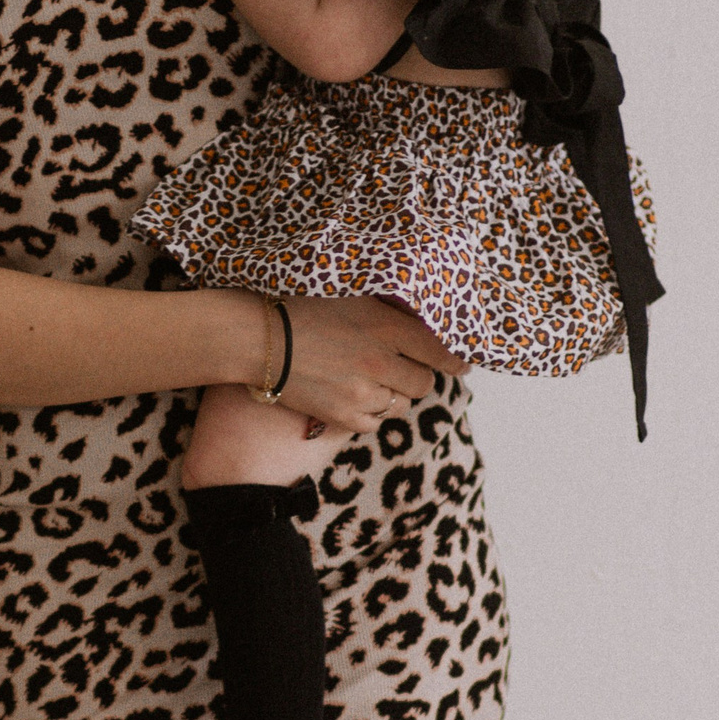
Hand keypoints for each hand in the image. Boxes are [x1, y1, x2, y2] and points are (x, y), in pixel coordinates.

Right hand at [276, 294, 467, 433]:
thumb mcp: (350, 295)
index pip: (438, 350)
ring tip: (370, 382)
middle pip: (423, 383)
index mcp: (385, 327)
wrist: (257, 338)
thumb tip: (416, 319)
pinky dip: (369, 413)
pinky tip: (352, 397)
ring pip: (400, 405)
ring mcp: (363, 393)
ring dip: (392, 395)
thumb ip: (385, 309)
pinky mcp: (343, 416)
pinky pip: (374, 424)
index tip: (461, 365)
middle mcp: (381, 362)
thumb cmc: (299, 306)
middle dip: (416, 376)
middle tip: (403, 370)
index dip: (453, 360)